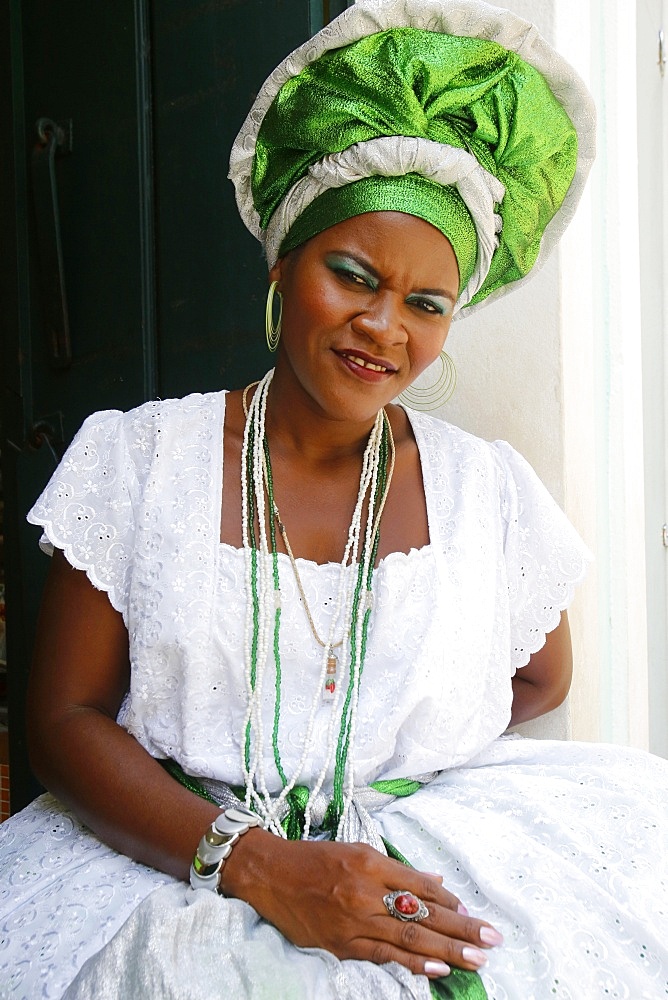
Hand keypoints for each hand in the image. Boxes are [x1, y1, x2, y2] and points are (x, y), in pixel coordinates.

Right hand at [225, 832, 501, 978]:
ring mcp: (353, 920)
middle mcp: (365, 891)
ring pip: (409, 938)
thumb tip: (436, 885)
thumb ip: (396, 870)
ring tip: (476, 959)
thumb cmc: (314, 859)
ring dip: (446, 951)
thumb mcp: (357, 852)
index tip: (472, 913)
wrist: (269, 874)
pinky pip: (383, 956)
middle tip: (492, 939)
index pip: (420, 886)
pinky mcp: (341, 944)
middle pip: (422, 913)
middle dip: (460, 929)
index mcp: (370, 862)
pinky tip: (437, 969)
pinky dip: (412, 964)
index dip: (449, 902)